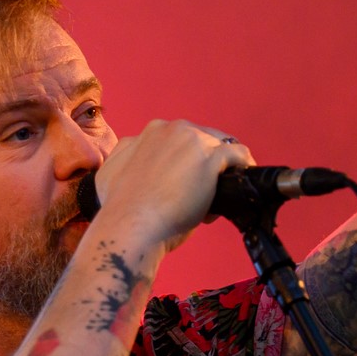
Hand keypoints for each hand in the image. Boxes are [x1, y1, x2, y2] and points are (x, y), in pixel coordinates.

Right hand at [92, 121, 253, 253]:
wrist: (129, 226)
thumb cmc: (120, 208)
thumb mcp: (112, 170)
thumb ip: (127, 154)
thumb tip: (136, 150)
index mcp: (153, 131)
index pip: (184, 138)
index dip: (189, 159)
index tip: (189, 180)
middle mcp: (174, 130)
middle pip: (206, 139)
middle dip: (207, 162)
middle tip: (204, 192)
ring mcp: (194, 142)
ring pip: (223, 146)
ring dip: (224, 168)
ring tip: (222, 194)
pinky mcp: (211, 160)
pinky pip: (238, 155)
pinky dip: (244, 166)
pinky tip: (244, 181)